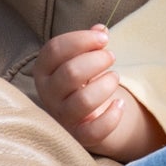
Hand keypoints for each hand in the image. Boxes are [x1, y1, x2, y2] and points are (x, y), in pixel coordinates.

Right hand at [34, 26, 164, 159]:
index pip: (54, 49)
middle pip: (70, 73)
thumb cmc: (83, 80)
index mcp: (45, 70)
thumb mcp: (83, 58)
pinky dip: (112, 117)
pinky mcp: (79, 136)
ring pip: (83, 101)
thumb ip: (90, 43)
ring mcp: (63, 116)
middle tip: (111, 57)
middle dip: (97, 60)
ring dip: (106, 85)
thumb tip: (100, 30)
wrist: (89, 116)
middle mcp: (49, 94)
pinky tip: (120, 104)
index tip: (104, 38)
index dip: (81, 39)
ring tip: (115, 77)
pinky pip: (94, 131)